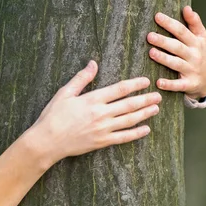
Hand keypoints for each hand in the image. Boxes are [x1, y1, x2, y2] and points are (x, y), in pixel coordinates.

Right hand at [31, 61, 160, 165]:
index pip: (119, 89)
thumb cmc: (53, 116)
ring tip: (156, 108)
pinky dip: (136, 133)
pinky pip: (123, 138)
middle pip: (129, 105)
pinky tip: (146, 129)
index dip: (135, 84)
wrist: (47, 141)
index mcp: (92, 99)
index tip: (146, 81)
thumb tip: (93, 63)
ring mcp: (103, 129)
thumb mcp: (65, 93)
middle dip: (145, 99)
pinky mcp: (101, 142)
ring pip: (129, 120)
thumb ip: (81, 78)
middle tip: (158, 95)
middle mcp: (101, 114)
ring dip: (144, 114)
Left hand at [147, 6, 205, 99]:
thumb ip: (194, 23)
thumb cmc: (200, 54)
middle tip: (149, 36)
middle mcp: (194, 55)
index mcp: (196, 42)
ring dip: (164, 58)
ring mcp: (192, 70)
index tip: (157, 16)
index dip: (170, 23)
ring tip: (151, 53)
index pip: (182, 31)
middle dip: (164, 41)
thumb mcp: (201, 38)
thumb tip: (187, 8)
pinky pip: (178, 84)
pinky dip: (169, 84)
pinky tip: (158, 82)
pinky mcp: (189, 84)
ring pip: (177, 64)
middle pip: (178, 47)